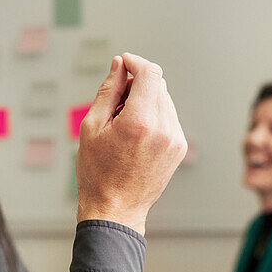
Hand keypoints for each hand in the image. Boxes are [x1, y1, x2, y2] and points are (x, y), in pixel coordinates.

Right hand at [76, 53, 186, 233]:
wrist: (116, 209)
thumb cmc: (97, 172)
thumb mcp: (92, 127)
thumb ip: (108, 90)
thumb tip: (119, 65)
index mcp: (140, 121)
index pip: (149, 73)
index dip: (135, 62)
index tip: (123, 63)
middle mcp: (164, 128)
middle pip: (158, 84)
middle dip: (137, 83)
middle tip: (115, 101)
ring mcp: (175, 138)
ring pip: (165, 99)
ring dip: (146, 99)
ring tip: (123, 123)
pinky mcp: (179, 147)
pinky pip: (169, 117)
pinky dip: (153, 115)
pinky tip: (135, 134)